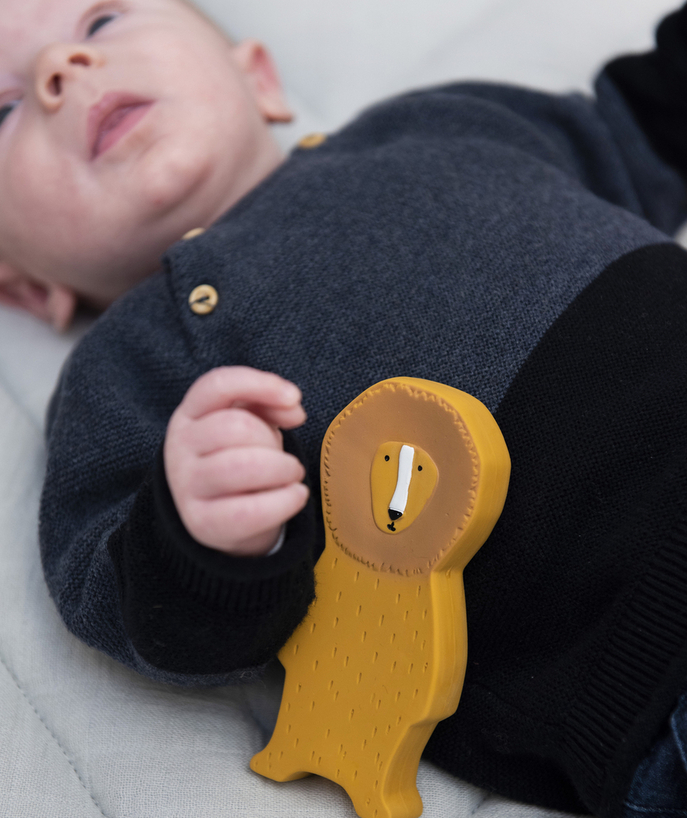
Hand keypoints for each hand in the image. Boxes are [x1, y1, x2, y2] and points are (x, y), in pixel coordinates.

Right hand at [164, 367, 308, 555]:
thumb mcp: (250, 423)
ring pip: (242, 466)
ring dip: (282, 469)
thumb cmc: (239, 457)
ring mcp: (186, 486)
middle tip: (288, 459)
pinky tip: (295, 495)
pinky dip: (284, 501)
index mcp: (190, 414)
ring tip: (293, 475)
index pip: (217, 384)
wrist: (220, 515)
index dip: (259, 384)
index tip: (294, 398)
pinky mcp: (201, 523)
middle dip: (274, 441)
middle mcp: (180, 447)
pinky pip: (249, 510)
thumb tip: (293, 408)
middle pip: (235, 427)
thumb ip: (269, 404)